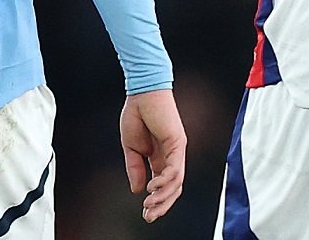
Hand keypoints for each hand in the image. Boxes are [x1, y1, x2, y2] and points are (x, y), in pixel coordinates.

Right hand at [120, 89, 186, 222]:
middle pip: (173, 188)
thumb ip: (135, 168)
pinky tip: (153, 186)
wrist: (142, 92)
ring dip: (163, 196)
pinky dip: (165, 180)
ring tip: (150, 204)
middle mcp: (172, 157)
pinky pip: (175, 168)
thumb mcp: (131, 147)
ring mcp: (177, 151)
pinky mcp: (178, 143)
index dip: (155, 201)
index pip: (163, 186)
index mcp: (160, 158)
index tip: (145, 213)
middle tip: (149, 217)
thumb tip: (138, 190)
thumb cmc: (137, 114)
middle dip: (162, 205)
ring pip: (176, 182)